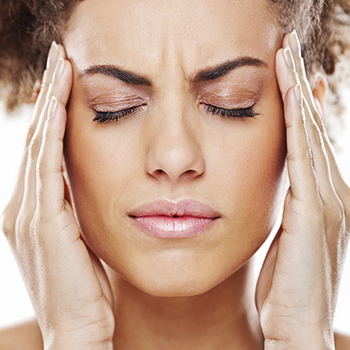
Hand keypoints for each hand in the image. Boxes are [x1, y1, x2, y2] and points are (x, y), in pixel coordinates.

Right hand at [1, 43, 113, 349]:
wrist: (80, 328)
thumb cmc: (88, 287)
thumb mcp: (82, 239)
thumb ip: (78, 210)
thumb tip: (85, 186)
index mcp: (36, 210)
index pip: (44, 148)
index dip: (53, 111)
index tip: (65, 79)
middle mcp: (23, 206)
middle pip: (37, 138)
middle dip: (48, 95)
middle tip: (59, 57)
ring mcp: (28, 214)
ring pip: (39, 146)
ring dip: (50, 104)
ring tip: (60, 66)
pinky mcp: (43, 224)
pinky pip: (48, 169)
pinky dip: (51, 135)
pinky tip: (59, 106)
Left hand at [256, 31, 349, 348]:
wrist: (295, 323)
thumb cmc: (285, 285)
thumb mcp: (285, 237)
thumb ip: (286, 208)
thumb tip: (278, 187)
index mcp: (320, 197)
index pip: (306, 141)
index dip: (298, 106)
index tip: (288, 77)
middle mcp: (331, 191)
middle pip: (310, 128)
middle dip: (299, 87)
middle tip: (288, 51)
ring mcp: (328, 199)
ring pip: (309, 133)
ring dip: (297, 93)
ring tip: (287, 57)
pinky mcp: (314, 209)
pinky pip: (302, 153)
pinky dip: (296, 120)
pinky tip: (288, 91)